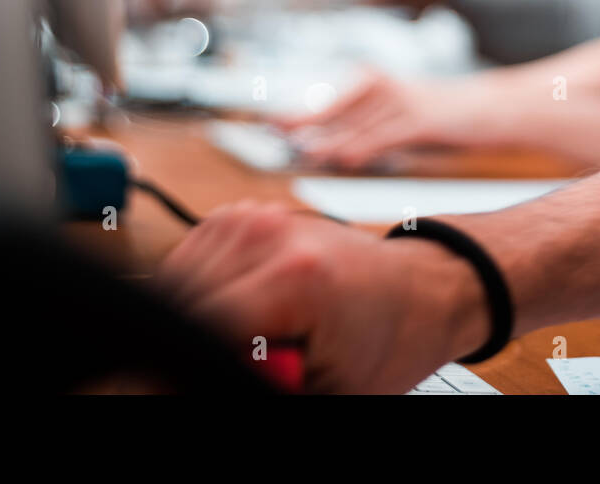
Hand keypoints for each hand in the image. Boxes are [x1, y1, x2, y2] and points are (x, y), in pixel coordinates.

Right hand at [157, 201, 487, 392]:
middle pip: (180, 298)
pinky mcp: (243, 213)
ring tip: (253, 331)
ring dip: (199, 311)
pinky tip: (243, 305)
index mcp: (293, 277)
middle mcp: (268, 234)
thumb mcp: (327, 386)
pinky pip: (192, 258)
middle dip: (196, 337)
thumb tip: (191, 379)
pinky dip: (205, 287)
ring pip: (178, 278)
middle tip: (249, 356)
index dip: (187, 364)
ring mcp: (253, 216)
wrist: (421, 289)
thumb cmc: (389, 341)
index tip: (189, 379)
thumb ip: (254, 381)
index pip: (195, 325)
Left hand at [278, 72, 518, 169]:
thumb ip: (362, 133)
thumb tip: (325, 152)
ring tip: (304, 154)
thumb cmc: (436, 120)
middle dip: (301, 124)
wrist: (485, 110)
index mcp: (371, 83)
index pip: (324, 99)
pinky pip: (383, 136)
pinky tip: (342, 158)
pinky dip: (360, 147)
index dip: (296, 112)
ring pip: (354, 125)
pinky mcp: (419, 120)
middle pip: (332, 108)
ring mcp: (400, 101)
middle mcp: (381, 86)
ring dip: (327, 142)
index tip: (268, 123)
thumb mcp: (395, 122)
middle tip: (273, 135)